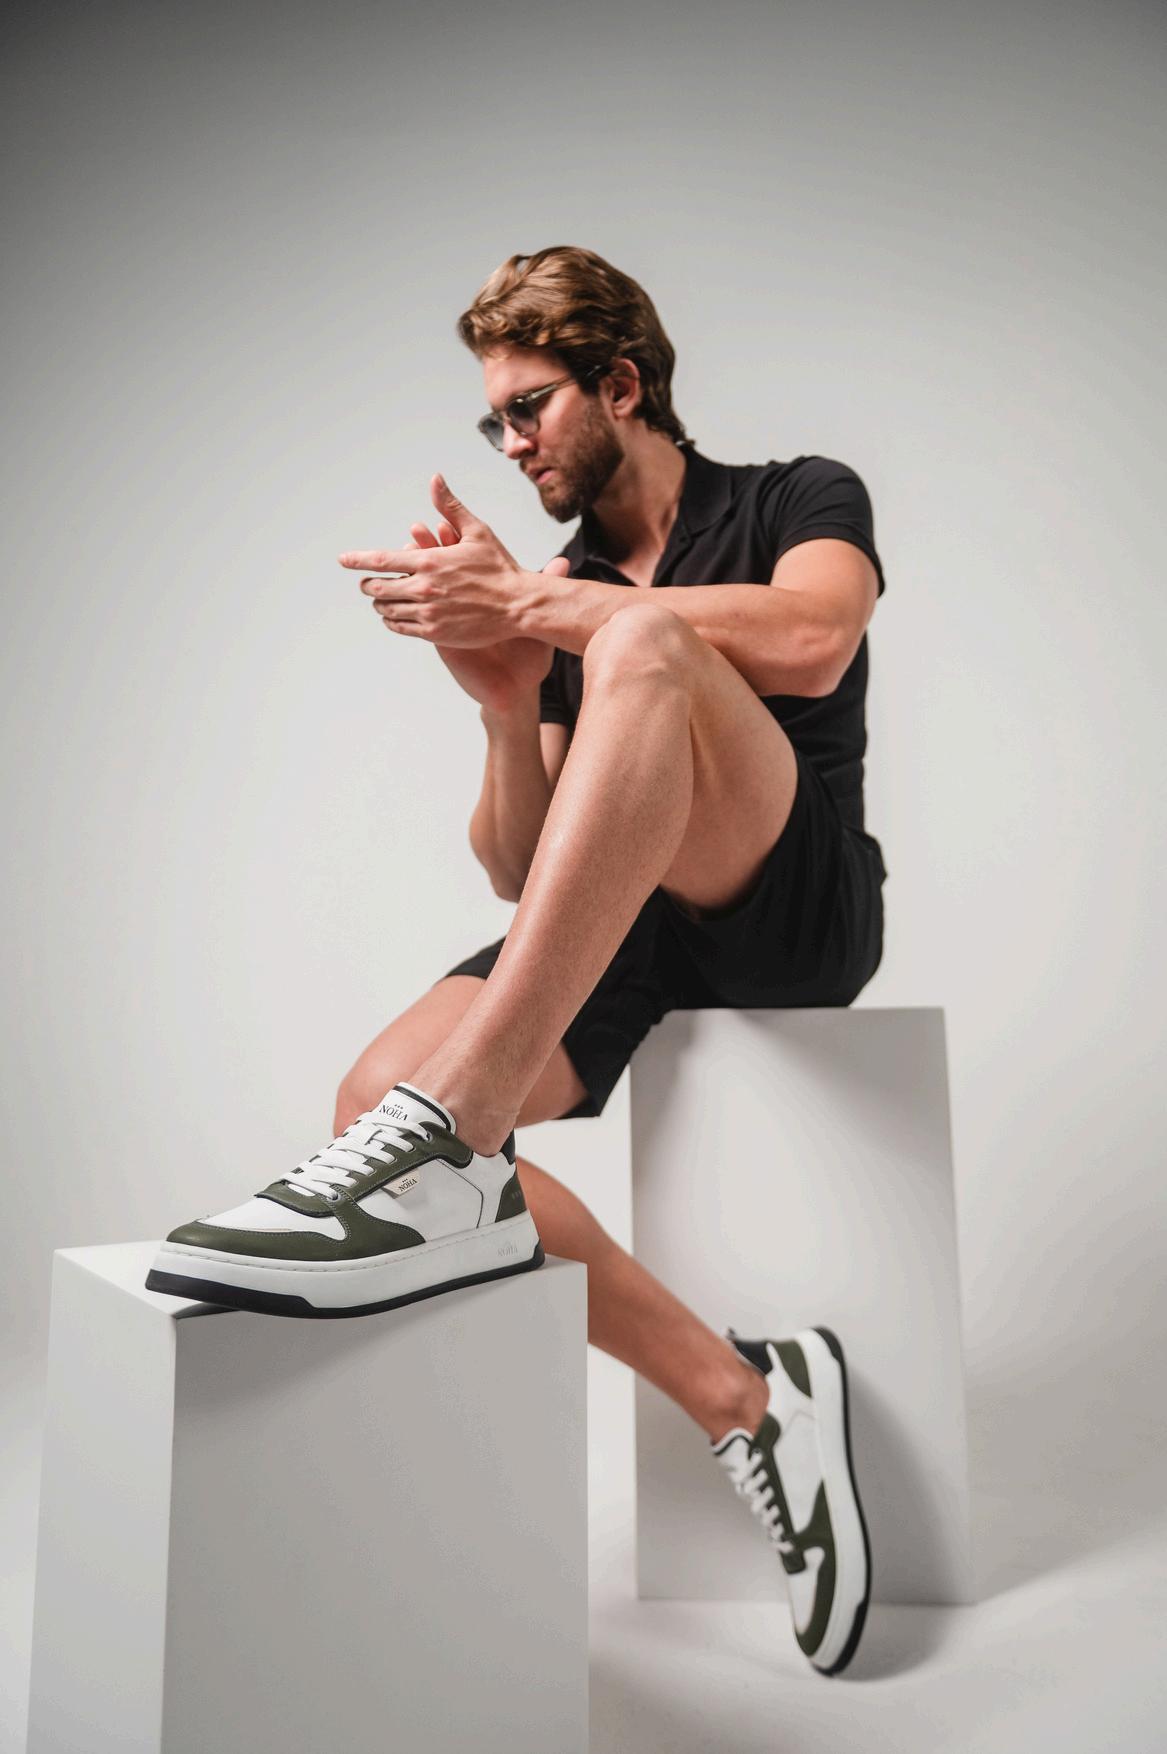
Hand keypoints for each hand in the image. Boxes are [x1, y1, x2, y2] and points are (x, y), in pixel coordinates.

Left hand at [347, 479, 570, 714]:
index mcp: (429, 561)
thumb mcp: (476, 531)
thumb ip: (450, 507)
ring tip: (382, 598)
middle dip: (368, 584)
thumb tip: (435, 479)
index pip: (380, 560)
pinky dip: (392, 620)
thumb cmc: (499, 567)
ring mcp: (427, 613)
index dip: (357, 559)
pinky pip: (400, 627)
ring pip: (386, 609)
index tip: (343, 559)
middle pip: (377, 587)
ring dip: (380, 602)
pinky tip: (395, 616)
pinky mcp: (434, 633)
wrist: (518, 605)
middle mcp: (424, 588)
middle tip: (368, 583)